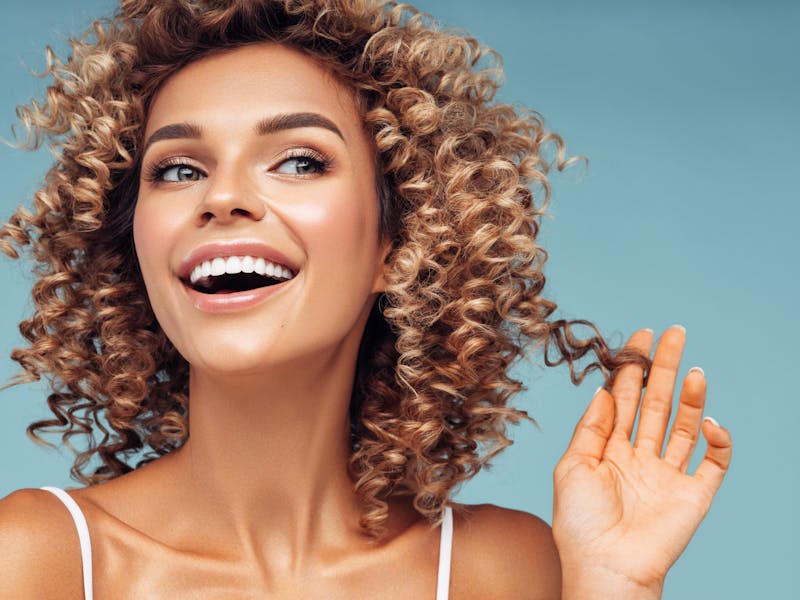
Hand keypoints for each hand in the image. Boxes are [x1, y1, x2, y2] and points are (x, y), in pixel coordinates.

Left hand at [552, 326, 732, 592]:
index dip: (632, 369)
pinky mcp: (694, 494)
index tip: (639, 338)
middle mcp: (640, 457)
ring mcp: (668, 474)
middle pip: (656, 403)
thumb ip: (591, 427)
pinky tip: (708, 420)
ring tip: (692, 368)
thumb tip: (605, 389)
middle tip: (672, 334)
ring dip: (691, 397)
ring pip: (684, 426)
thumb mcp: (572, 466)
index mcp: (609, 449)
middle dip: (663, 368)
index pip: (624, 399)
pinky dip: (717, 440)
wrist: (606, 568)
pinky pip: (714, 462)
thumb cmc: (580, 523)